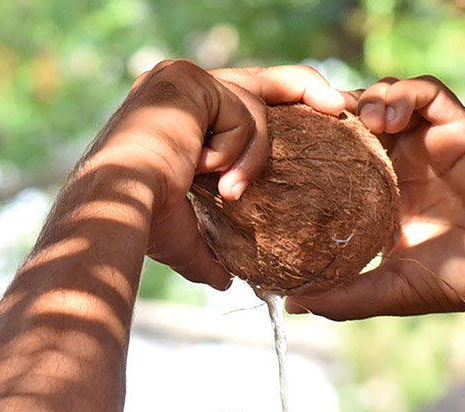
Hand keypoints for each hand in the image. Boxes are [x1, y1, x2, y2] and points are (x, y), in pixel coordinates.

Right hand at [86, 61, 345, 284]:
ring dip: (250, 159)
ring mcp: (184, 80)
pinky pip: (242, 113)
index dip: (287, 112)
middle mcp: (183, 91)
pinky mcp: (189, 79)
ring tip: (225, 190)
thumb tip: (225, 279)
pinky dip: (236, 151)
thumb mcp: (186, 239)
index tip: (327, 123)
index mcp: (185, 119)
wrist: (122, 207)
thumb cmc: (143, 222)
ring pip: (255, 110)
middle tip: (342, 109)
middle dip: (308, 92)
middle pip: (263, 81)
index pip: (247, 105)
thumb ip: (210, 252)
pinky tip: (203, 170)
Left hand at [288, 76, 464, 325]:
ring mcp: (433, 144)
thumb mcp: (390, 290)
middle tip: (319, 123)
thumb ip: (342, 297)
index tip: (292, 148)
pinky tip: (390, 118)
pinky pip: (427, 91)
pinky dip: (404, 93)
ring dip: (368, 98)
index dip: (317, 145)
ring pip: (389, 96)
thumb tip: (289, 305)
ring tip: (362, 122)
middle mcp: (406, 166)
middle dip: (337, 113)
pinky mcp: (460, 128)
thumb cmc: (459, 284)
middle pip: (359, 118)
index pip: (341, 156)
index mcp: (385, 198)